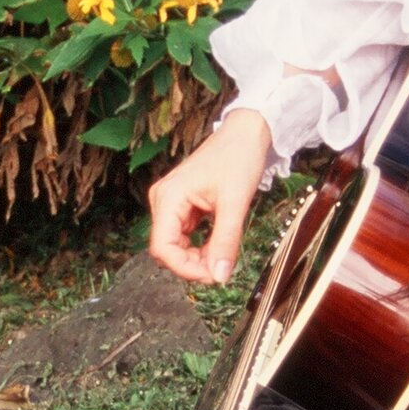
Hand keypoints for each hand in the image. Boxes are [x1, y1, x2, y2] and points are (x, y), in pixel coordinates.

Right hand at [147, 109, 271, 285]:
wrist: (246, 132)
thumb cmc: (239, 157)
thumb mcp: (235, 203)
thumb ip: (226, 241)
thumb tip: (220, 276)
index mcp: (168, 197)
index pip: (162, 248)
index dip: (184, 269)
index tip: (212, 277)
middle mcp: (163, 200)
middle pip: (166, 249)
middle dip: (192, 264)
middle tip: (221, 270)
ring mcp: (171, 203)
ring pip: (176, 245)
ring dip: (196, 257)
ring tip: (222, 257)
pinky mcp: (181, 205)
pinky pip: (184, 235)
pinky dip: (199, 246)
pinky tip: (217, 245)